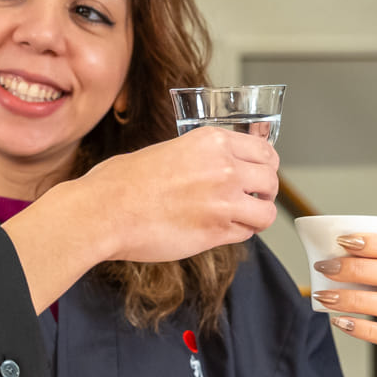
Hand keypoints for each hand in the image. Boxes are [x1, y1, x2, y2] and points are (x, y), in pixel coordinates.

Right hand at [2, 128, 276, 310]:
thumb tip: (215, 167)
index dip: (264, 165)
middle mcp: (224, 167)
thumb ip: (200, 157)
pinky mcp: (216, 231)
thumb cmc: (121, 182)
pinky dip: (238, 234)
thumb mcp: (168, 150)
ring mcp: (224, 201)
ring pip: (266, 211)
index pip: (263, 149)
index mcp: (211, 141)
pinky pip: (246, 234)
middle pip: (272, 179)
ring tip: (241, 219)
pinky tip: (220, 230)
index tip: (258, 173)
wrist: (105, 211)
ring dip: (257, 216)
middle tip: (252, 198)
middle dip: (265, 191)